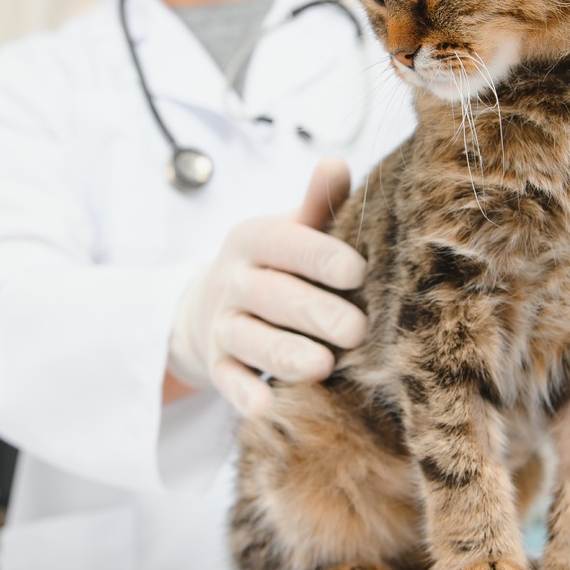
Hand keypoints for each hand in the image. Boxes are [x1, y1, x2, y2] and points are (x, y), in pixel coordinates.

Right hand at [168, 158, 367, 415]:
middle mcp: (234, 280)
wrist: (212, 304)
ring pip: (250, 340)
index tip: (358, 272)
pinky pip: (227, 381)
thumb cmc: (276, 264)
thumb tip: (335, 162)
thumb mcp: (291, 229)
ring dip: (284, 354)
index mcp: (255, 239)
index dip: (320, 257)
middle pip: (272, 296)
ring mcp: (222, 324)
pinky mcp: (217, 364)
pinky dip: (245, 395)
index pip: (286, 244)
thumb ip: (317, 204)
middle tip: (357, 330)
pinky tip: (268, 406)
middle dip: (314, 313)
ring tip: (322, 366)